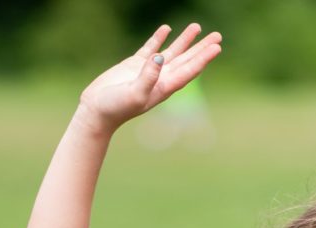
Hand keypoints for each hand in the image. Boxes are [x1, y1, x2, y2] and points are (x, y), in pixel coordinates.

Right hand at [77, 23, 221, 133]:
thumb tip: (160, 57)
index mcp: (165, 87)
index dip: (204, 58)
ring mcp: (149, 71)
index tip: (217, 47)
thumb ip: (148, 77)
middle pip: (187, 60)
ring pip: (173, 52)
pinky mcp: (134, 65)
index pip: (189, 70)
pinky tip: (166, 29)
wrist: (97, 111)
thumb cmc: (116, 107)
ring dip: (185, 41)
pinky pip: (151, 48)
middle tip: (217, 36)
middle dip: (202, 48)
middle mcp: (161, 79)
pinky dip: (160, 38)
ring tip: (196, 27)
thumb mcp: (134, 93)